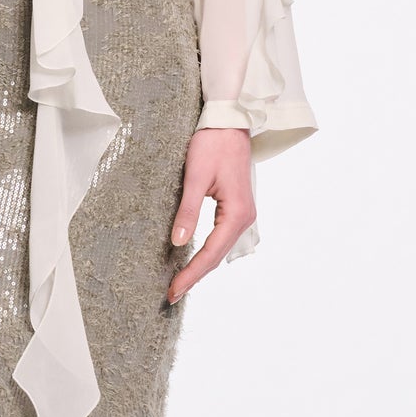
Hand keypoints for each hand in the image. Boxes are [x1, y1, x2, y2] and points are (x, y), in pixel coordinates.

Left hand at [167, 127, 254, 302]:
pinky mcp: (235, 209)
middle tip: (171, 295)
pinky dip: (206, 253)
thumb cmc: (212, 144)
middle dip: (194, 276)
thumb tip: (179, 242)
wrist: (229, 121)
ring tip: (179, 283)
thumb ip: (188, 211)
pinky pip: (220, 239)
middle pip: (217, 256)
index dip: (191, 274)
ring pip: (219, 249)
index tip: (173, 290)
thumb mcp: (195, 177)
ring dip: (200, 268)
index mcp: (237, 213)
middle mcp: (244, 218)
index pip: (211, 253)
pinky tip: (192, 261)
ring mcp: (242, 215)